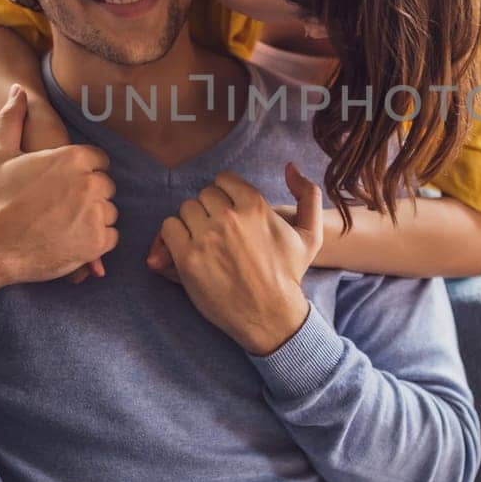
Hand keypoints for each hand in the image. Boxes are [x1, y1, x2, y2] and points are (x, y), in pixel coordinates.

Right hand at [17, 86, 104, 283]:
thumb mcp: (0, 154)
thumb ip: (13, 118)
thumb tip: (18, 89)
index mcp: (73, 158)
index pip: (98, 161)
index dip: (82, 172)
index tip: (64, 185)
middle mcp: (90, 183)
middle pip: (105, 186)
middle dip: (89, 195)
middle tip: (63, 207)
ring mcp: (95, 213)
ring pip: (109, 211)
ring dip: (94, 218)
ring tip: (66, 223)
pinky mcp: (97, 242)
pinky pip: (110, 236)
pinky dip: (96, 240)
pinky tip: (73, 239)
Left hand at [157, 163, 321, 354]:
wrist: (270, 315)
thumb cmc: (288, 275)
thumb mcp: (311, 235)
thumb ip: (308, 195)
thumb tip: (290, 166)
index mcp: (255, 205)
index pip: (223, 180)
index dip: (226, 195)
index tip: (230, 214)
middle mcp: (229, 217)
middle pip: (204, 194)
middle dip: (210, 210)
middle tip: (219, 232)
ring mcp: (207, 237)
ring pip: (186, 208)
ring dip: (192, 222)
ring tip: (205, 242)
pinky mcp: (188, 258)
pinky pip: (169, 228)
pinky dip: (174, 236)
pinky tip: (188, 249)